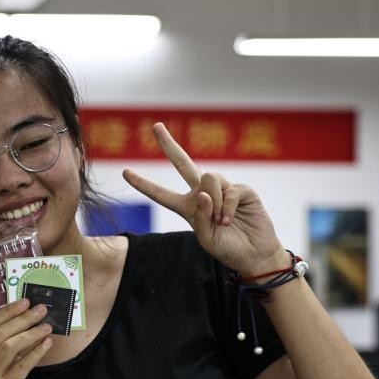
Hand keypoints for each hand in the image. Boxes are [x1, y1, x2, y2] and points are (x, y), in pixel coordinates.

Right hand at [0, 299, 52, 378]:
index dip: (6, 312)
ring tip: (46, 327)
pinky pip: (22, 366)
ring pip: (8, 347)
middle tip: (40, 310)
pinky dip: (36, 352)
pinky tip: (47, 344)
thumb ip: (3, 344)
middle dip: (21, 319)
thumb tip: (24, 315)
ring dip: (30, 334)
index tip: (25, 302)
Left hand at [123, 123, 286, 275]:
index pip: (161, 194)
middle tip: (156, 126)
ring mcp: (222, 189)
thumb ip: (200, 217)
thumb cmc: (227, 248)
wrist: (254, 253)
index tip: (125, 172)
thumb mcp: (206, 238)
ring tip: (222, 221)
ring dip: (214, 202)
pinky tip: (230, 219)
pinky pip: (229, 189)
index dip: (143, 184)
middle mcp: (202, 193)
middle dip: (169, 144)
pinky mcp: (241, 189)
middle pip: (183, 163)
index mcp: (187, 207)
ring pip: (209, 178)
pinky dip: (227, 206)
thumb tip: (203, 193)